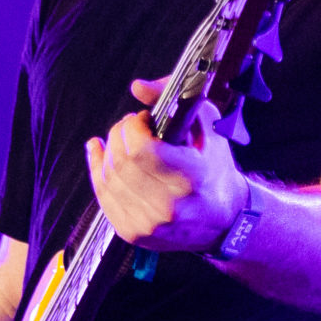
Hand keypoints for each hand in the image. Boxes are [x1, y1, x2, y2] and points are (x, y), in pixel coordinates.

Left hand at [85, 78, 246, 252]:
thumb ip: (173, 100)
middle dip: (119, 135)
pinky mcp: (133, 233)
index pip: (142, 150)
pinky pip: (103, 197)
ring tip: (119, 140)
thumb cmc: (215, 170)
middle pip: (122, 163)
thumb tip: (139, 87)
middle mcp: (169, 206)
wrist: (223, 219)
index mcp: (191, 178)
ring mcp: (149, 224)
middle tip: (129, 127)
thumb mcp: (207, 128)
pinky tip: (98, 153)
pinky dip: (97, 171)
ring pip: (108, 178)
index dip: (133, 127)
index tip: (141, 119)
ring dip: (108, 152)